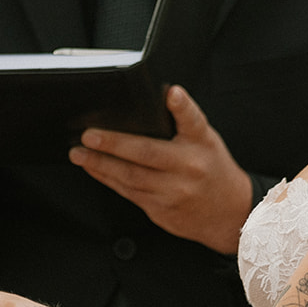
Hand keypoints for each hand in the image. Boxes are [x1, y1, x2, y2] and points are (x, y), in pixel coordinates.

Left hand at [70, 86, 251, 254]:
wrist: (229, 213)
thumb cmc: (211, 168)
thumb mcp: (206, 140)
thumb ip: (183, 123)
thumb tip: (152, 100)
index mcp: (202, 143)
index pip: (193, 121)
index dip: (182, 106)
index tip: (172, 93)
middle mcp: (189, 167)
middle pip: (147, 153)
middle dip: (114, 144)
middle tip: (88, 135)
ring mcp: (173, 191)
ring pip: (130, 177)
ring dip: (100, 164)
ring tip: (78, 153)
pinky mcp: (160, 209)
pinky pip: (128, 192)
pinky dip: (107, 178)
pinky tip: (92, 167)